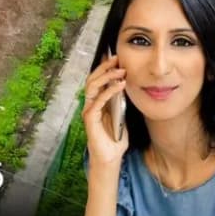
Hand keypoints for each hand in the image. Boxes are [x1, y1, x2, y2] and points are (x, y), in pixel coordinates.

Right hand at [82, 54, 128, 169]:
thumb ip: (120, 104)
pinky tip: (120, 86)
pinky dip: (109, 90)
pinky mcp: (90, 117)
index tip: (116, 58)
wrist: (110, 157)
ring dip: (106, 76)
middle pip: (92, 79)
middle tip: (116, 58)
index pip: (97, 80)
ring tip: (120, 70)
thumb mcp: (121, 117)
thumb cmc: (115, 139)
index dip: (104, 68)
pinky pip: (99, 100)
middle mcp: (90, 103)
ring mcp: (89, 109)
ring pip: (93, 85)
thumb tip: (125, 87)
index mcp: (97, 102)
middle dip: (104, 67)